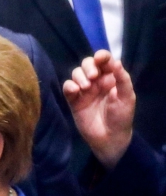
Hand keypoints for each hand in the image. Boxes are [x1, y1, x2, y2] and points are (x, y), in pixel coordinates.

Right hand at [63, 50, 135, 168]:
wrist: (109, 138)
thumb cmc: (121, 117)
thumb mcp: (127, 98)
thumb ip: (122, 80)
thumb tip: (115, 62)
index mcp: (111, 79)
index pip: (105, 62)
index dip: (101, 56)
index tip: (100, 58)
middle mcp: (97, 82)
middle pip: (87, 64)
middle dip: (88, 66)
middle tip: (93, 77)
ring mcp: (84, 90)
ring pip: (76, 74)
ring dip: (79, 76)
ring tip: (85, 88)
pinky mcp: (73, 100)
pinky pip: (67, 87)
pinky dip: (69, 86)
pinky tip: (75, 91)